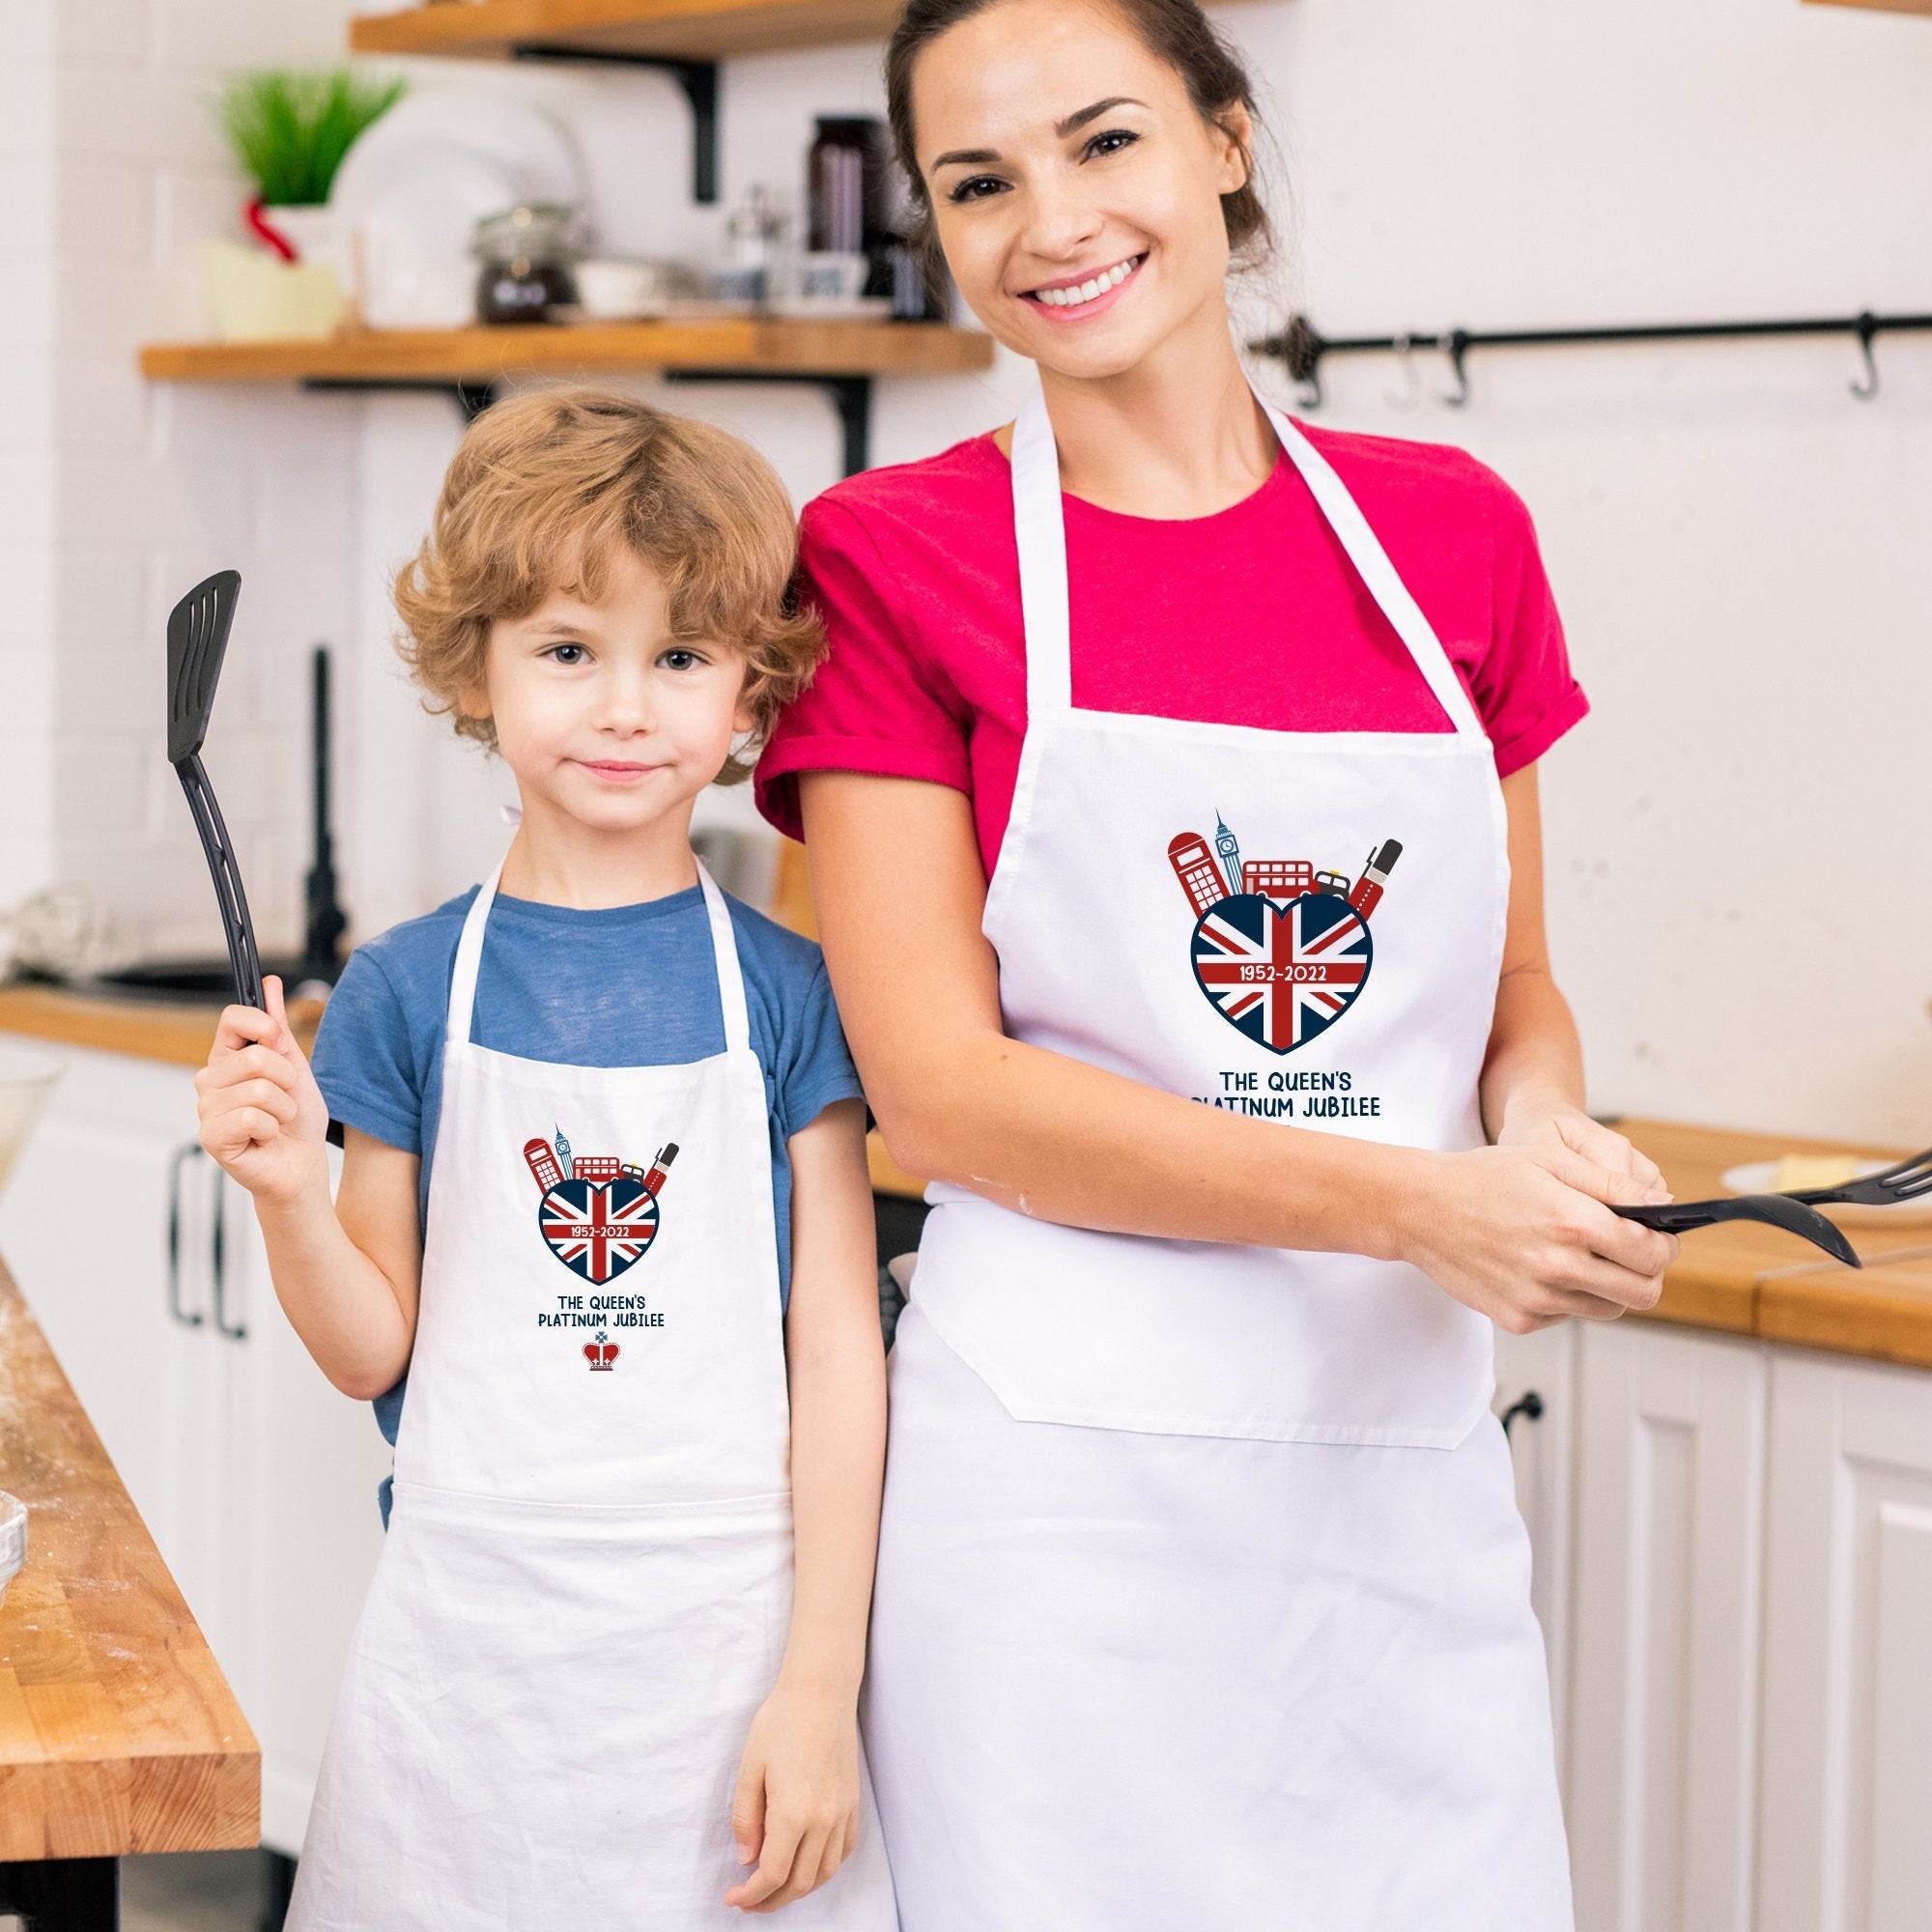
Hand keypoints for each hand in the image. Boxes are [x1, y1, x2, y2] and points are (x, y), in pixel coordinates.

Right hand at [195, 977, 329, 1206]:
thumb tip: (270, 984)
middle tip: (283, 1100)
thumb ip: (278, 1027)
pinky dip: (272, 1128)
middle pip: (255, 1056)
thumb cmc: (297, 1119)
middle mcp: (209, 1079)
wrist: (301, 1164)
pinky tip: (263, 1137)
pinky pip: (252, 1117)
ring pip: (259, 1089)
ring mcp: (207, 1108)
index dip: (264, 1026)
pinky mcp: (211, 1136)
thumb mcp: (295, 1065)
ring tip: (275, 1121)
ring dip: (283, 1108)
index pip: (233, 1018)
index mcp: (227, 1057)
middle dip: (286, 1079)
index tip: (280, 1045)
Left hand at [725, 1682, 861, 1913]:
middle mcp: (823, 1820)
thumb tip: (747, 1860)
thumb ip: (746, 1819)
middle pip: (800, 1883)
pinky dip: (826, 1868)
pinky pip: (844, 1851)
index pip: (773, 1875)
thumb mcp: (750, 1768)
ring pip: (825, 1873)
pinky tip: (808, 1864)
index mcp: (793, 1813)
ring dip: (799, 1889)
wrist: (820, 1693)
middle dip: (771, 1901)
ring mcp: (843, 1812)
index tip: (733, 1897)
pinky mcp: (853, 1802)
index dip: (751, 1895)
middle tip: (749, 1900)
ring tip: (775, 1887)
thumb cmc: (781, 1723)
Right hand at [1398, 1115, 1679, 1334]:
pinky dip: (1568, 1297)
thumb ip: (1612, 1185)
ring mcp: (1538, 1299)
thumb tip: (1662, 1206)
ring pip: (1608, 1308)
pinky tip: (1542, 1268)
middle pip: (1642, 1292)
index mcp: (1574, 1222)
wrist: (1419, 1209)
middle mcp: (1559, 1266)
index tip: (1661, 1239)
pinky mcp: (1519, 1319)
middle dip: (1648, 1273)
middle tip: (1632, 1253)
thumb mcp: (1549, 1160)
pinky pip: (1567, 1316)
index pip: (1653, 1253)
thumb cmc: (1483, 1177)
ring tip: (1580, 1256)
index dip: (1666, 1246)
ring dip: (1608, 1286)